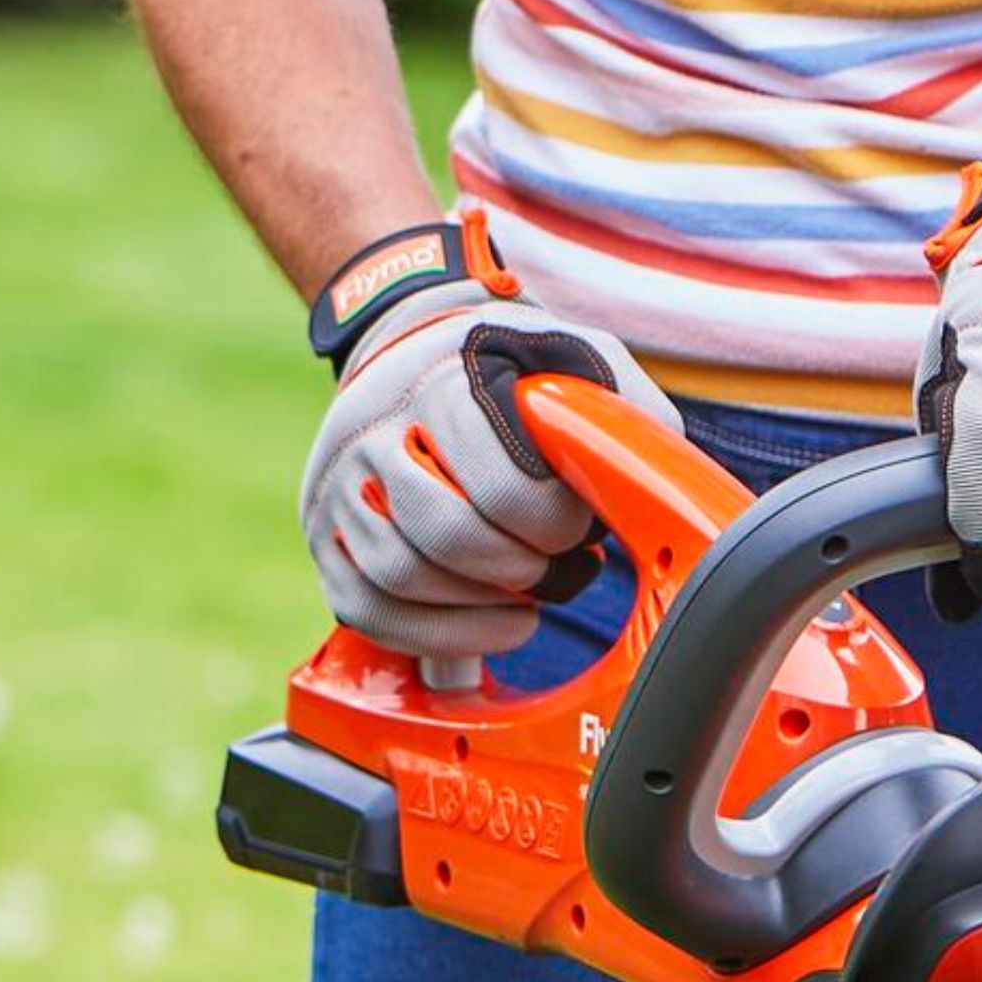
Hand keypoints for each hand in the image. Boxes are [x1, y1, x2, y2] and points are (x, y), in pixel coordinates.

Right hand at [302, 261, 666, 663]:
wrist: (413, 347)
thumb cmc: (510, 365)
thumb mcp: (577, 355)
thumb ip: (624, 413)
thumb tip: (658, 488)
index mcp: (442, 381)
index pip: (504, 487)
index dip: (557, 525)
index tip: (578, 521)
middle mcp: (374, 429)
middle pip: (448, 537)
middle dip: (522, 568)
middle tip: (557, 562)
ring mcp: (338, 485)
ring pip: (402, 577)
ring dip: (483, 606)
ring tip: (529, 592)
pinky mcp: (323, 533)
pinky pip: (369, 609)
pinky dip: (439, 634)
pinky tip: (495, 621)